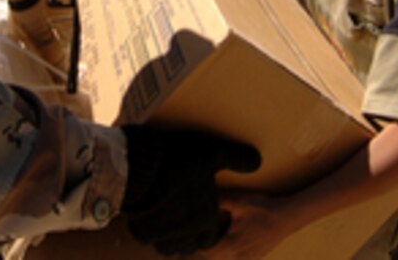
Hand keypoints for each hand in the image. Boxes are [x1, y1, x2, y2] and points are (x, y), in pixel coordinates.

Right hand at [122, 125, 260, 255]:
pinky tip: (148, 213)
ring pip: (168, 245)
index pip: (210, 236)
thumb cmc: (179, 159)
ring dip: (169, 235)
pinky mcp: (143, 231)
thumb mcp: (213, 152)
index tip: (203, 218)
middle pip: (189, 244)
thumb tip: (256, 162)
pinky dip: (149, 229)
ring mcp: (164, 234)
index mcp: (206, 217)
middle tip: (182, 218)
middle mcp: (187, 231)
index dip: (207, 228)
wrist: (140, 166)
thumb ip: (237, 159)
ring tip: (165, 217)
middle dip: (188, 236)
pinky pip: (148, 237)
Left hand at [202, 191, 283, 259]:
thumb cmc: (263, 208)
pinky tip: (229, 241)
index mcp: (231, 244)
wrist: (287, 218)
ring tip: (215, 238)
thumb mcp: (240, 200)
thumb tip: (203, 194)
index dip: (197, 244)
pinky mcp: (253, 259)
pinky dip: (228, 255)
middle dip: (205, 249)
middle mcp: (237, 257)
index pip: (204, 252)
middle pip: (213, 259)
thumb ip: (219, 199)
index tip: (193, 233)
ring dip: (218, 253)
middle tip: (201, 234)